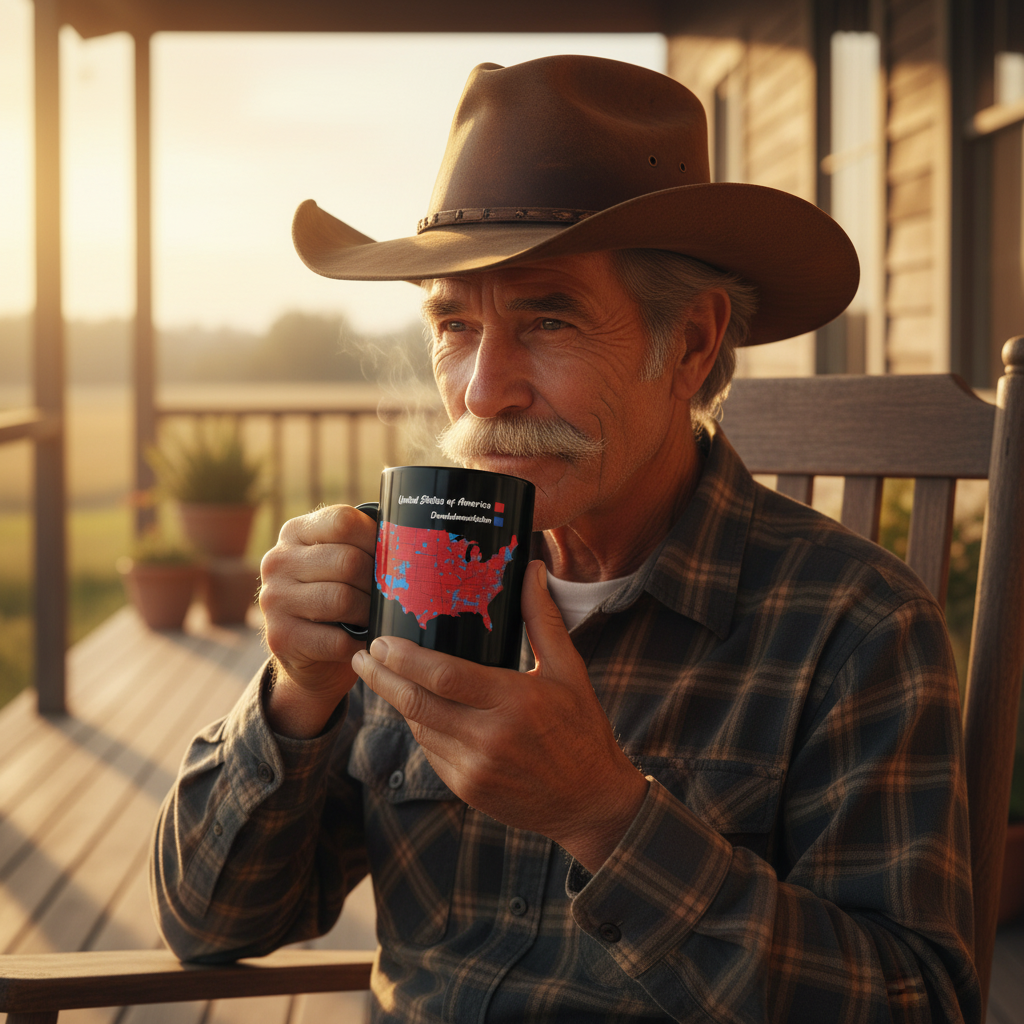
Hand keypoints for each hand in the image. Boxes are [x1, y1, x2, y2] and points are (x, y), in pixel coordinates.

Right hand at [258, 504, 376, 736]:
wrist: (310, 656)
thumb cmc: (339, 600)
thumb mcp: (343, 563)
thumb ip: (364, 544)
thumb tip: (416, 537)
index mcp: (295, 532)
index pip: (343, 521)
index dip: (376, 540)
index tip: (392, 559)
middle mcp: (277, 561)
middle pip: (347, 561)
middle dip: (377, 583)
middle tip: (390, 596)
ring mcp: (273, 599)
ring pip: (342, 599)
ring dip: (369, 614)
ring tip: (377, 618)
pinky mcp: (280, 636)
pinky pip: (337, 639)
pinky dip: (359, 644)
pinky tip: (365, 643)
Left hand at [352, 560, 648, 871]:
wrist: (591, 802)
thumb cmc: (581, 729)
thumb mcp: (568, 670)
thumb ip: (543, 619)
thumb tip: (531, 568)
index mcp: (514, 701)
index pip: (444, 676)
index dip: (405, 659)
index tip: (381, 641)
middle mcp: (489, 737)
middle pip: (417, 703)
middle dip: (382, 678)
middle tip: (362, 655)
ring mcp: (474, 768)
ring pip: (419, 727)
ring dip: (397, 701)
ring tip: (381, 675)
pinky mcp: (467, 788)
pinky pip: (430, 751)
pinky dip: (420, 727)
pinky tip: (416, 708)